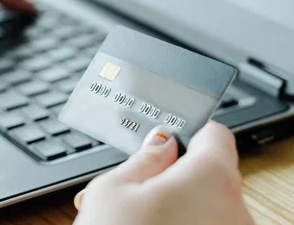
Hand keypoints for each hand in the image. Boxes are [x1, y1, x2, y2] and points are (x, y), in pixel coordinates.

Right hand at [73, 122, 253, 224]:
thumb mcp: (112, 190)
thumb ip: (144, 158)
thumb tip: (160, 143)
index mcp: (211, 179)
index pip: (214, 134)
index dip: (185, 133)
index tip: (164, 141)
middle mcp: (236, 211)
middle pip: (208, 176)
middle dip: (169, 177)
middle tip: (130, 188)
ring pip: (204, 209)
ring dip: (171, 208)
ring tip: (128, 220)